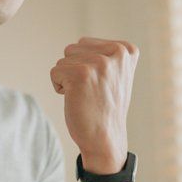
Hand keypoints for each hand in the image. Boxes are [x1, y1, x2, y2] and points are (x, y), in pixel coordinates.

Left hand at [49, 37, 138, 172]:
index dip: (85, 66)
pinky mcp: (81, 73)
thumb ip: (103, 54)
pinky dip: (59, 87)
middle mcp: (117, 52)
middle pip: (72, 49)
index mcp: (127, 50)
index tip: (102, 84)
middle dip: (75, 70)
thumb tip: (77, 45)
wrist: (105, 138)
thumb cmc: (104, 107)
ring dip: (68, 79)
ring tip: (86, 95)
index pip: (85, 43)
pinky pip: (54, 72)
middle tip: (92, 91)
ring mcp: (100, 62)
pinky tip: (76, 99)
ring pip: (63, 60)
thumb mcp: (115, 74)